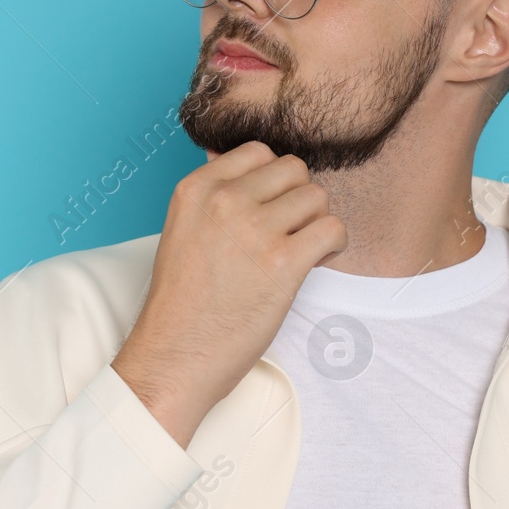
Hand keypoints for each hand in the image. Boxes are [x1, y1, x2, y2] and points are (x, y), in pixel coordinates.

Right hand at [111, 141, 347, 448]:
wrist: (174, 356)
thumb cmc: (182, 303)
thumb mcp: (184, 230)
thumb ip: (215, 197)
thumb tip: (251, 170)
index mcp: (196, 188)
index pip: (258, 151)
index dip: (273, 180)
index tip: (271, 207)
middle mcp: (224, 200)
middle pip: (293, 169)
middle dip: (298, 199)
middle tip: (290, 232)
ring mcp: (254, 229)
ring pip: (317, 196)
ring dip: (317, 222)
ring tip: (300, 251)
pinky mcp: (283, 262)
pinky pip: (333, 229)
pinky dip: (333, 245)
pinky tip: (315, 263)